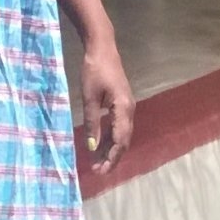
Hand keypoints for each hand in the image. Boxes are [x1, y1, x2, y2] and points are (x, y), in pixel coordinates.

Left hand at [81, 39, 134, 175]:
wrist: (102, 47)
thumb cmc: (94, 69)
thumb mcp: (89, 97)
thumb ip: (92, 122)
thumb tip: (91, 147)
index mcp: (124, 108)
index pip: (120, 140)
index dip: (112, 157)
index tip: (101, 171)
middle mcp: (129, 110)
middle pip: (124, 140)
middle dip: (112, 157)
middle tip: (98, 171)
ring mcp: (126, 106)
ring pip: (121, 134)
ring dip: (110, 149)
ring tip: (97, 162)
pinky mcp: (121, 103)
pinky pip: (118, 125)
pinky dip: (110, 137)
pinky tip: (100, 145)